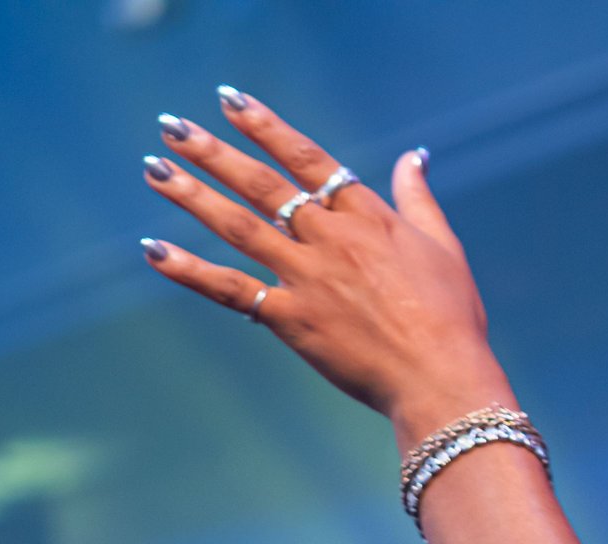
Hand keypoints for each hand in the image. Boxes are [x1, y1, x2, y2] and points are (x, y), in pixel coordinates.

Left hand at [139, 91, 512, 439]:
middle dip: (213, 152)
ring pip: (240, 225)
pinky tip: (154, 251)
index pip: (307, 159)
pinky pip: (233, 291)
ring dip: (193, 195)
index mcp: (367, 218)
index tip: (231, 101)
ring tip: (154, 171)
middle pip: (263, 184)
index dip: (266, 127)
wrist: (443, 378)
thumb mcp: (443, 248)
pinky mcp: (293, 320)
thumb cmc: (453, 318)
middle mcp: (332, 239)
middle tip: (171, 127)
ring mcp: (309, 278)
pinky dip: (191, 271)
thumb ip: (419, 199)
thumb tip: (413, 157)